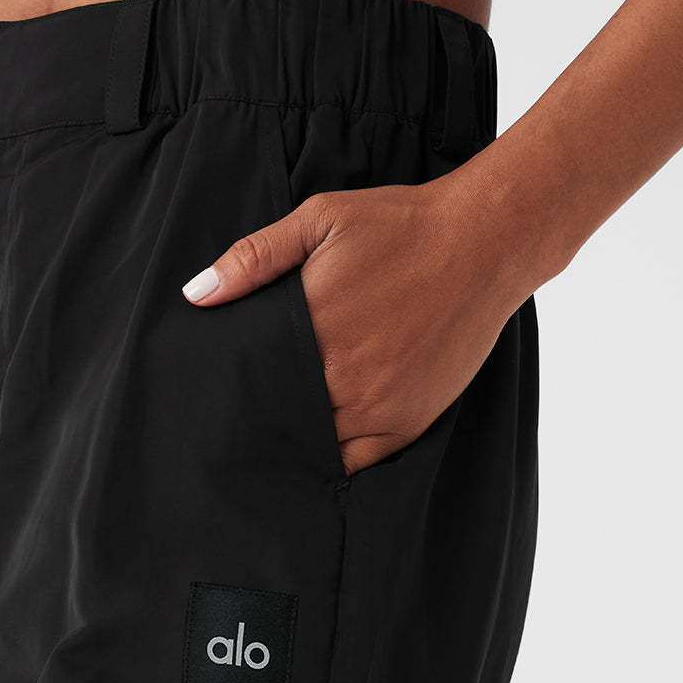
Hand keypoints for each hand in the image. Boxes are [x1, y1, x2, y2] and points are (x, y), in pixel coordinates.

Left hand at [181, 165, 535, 474]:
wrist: (485, 241)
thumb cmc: (401, 225)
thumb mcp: (320, 219)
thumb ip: (255, 257)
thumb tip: (196, 294)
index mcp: (311, 329)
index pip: (250, 380)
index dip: (231, 392)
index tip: (212, 396)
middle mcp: (341, 376)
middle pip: (278, 417)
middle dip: (258, 418)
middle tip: (232, 424)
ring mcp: (378, 406)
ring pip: (314, 445)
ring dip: (293, 441)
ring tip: (272, 438)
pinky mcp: (408, 422)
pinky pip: (358, 463)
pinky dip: (334, 461)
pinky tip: (318, 452)